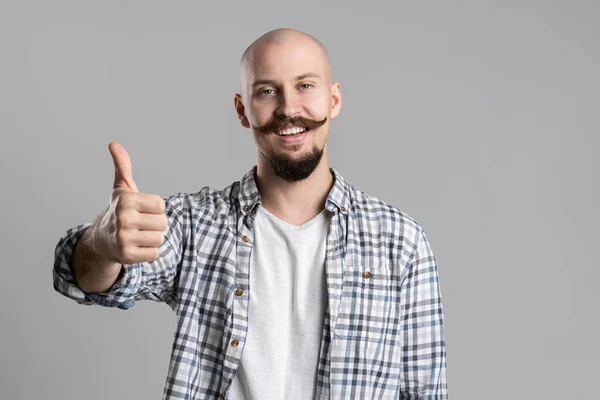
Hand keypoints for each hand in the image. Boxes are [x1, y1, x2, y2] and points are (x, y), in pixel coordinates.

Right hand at [92, 142, 168, 263]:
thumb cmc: (118, 211)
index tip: (141, 210)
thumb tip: (114, 144)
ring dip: (152, 239)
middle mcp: (124, 218)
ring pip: (160, 239)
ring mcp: (124, 238)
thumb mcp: (121, 188)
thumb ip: (123, 166)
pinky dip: (149, 253)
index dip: (155, 209)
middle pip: (163, 223)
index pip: (161, 206)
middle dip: (155, 225)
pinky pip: (155, 254)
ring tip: (138, 235)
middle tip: (140, 224)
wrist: (101, 240)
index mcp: (126, 201)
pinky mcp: (127, 256)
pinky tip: (136, 247)